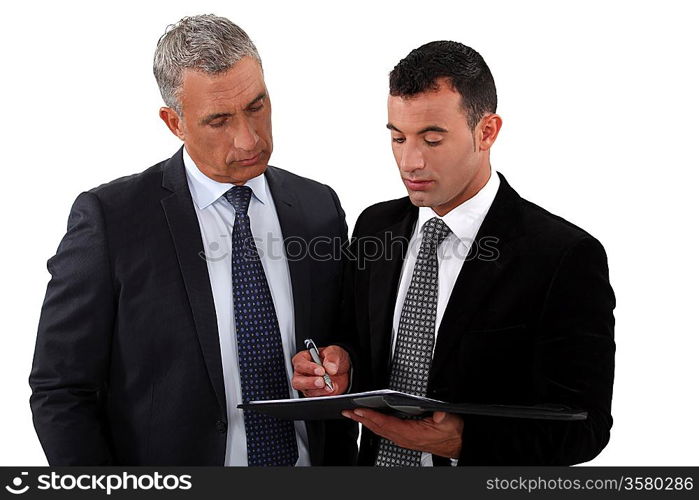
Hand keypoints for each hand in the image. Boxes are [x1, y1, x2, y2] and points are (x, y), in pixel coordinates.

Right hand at [292, 345, 349, 396]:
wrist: (343, 371)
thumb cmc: (334, 359)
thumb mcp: (335, 352)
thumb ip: (332, 357)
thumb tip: (330, 367)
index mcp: (303, 359)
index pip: (300, 364)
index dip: (309, 368)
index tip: (321, 370)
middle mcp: (302, 373)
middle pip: (297, 381)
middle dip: (310, 382)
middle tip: (322, 381)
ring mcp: (307, 385)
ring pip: (307, 391)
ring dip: (319, 390)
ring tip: (330, 386)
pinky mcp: (314, 394)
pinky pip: (315, 398)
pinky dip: (324, 395)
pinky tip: (332, 389)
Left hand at [342, 409, 463, 458]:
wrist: (458, 443)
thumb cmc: (453, 433)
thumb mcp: (450, 422)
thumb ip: (443, 417)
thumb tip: (438, 414)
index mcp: (412, 434)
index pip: (386, 424)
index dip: (371, 416)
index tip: (359, 410)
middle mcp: (405, 438)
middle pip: (378, 428)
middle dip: (361, 420)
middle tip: (347, 412)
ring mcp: (404, 439)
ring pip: (380, 430)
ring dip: (366, 422)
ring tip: (354, 414)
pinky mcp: (406, 438)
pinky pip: (386, 431)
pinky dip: (375, 424)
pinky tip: (371, 420)